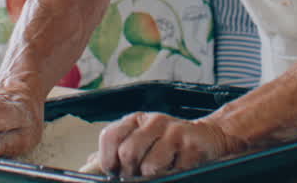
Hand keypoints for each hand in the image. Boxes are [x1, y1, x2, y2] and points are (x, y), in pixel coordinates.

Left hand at [95, 112, 242, 176]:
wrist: (209, 136)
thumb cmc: (169, 141)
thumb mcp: (140, 140)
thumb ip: (114, 152)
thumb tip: (87, 166)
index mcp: (136, 119)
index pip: (110, 136)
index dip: (107, 160)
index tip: (113, 171)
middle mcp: (153, 121)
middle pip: (128, 153)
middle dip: (131, 172)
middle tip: (139, 175)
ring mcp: (174, 132)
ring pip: (150, 166)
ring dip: (153, 176)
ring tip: (161, 170)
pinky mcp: (192, 146)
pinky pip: (173, 171)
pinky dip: (173, 174)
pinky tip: (177, 167)